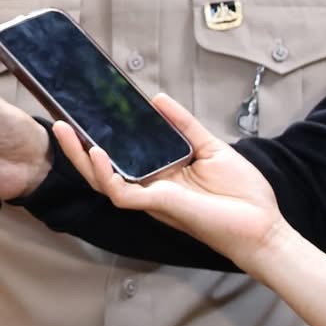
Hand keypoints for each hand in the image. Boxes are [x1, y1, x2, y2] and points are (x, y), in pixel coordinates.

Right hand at [52, 94, 285, 271]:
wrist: (264, 226)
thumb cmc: (242, 195)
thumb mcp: (210, 148)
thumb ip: (184, 124)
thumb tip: (157, 99)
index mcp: (160, 174)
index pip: (123, 155)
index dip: (101, 137)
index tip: (86, 113)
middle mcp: (150, 187)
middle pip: (103, 168)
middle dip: (76, 148)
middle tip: (61, 123)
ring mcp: (150, 198)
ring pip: (102, 180)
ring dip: (80, 158)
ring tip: (66, 132)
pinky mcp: (156, 205)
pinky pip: (120, 192)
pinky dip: (105, 173)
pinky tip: (97, 152)